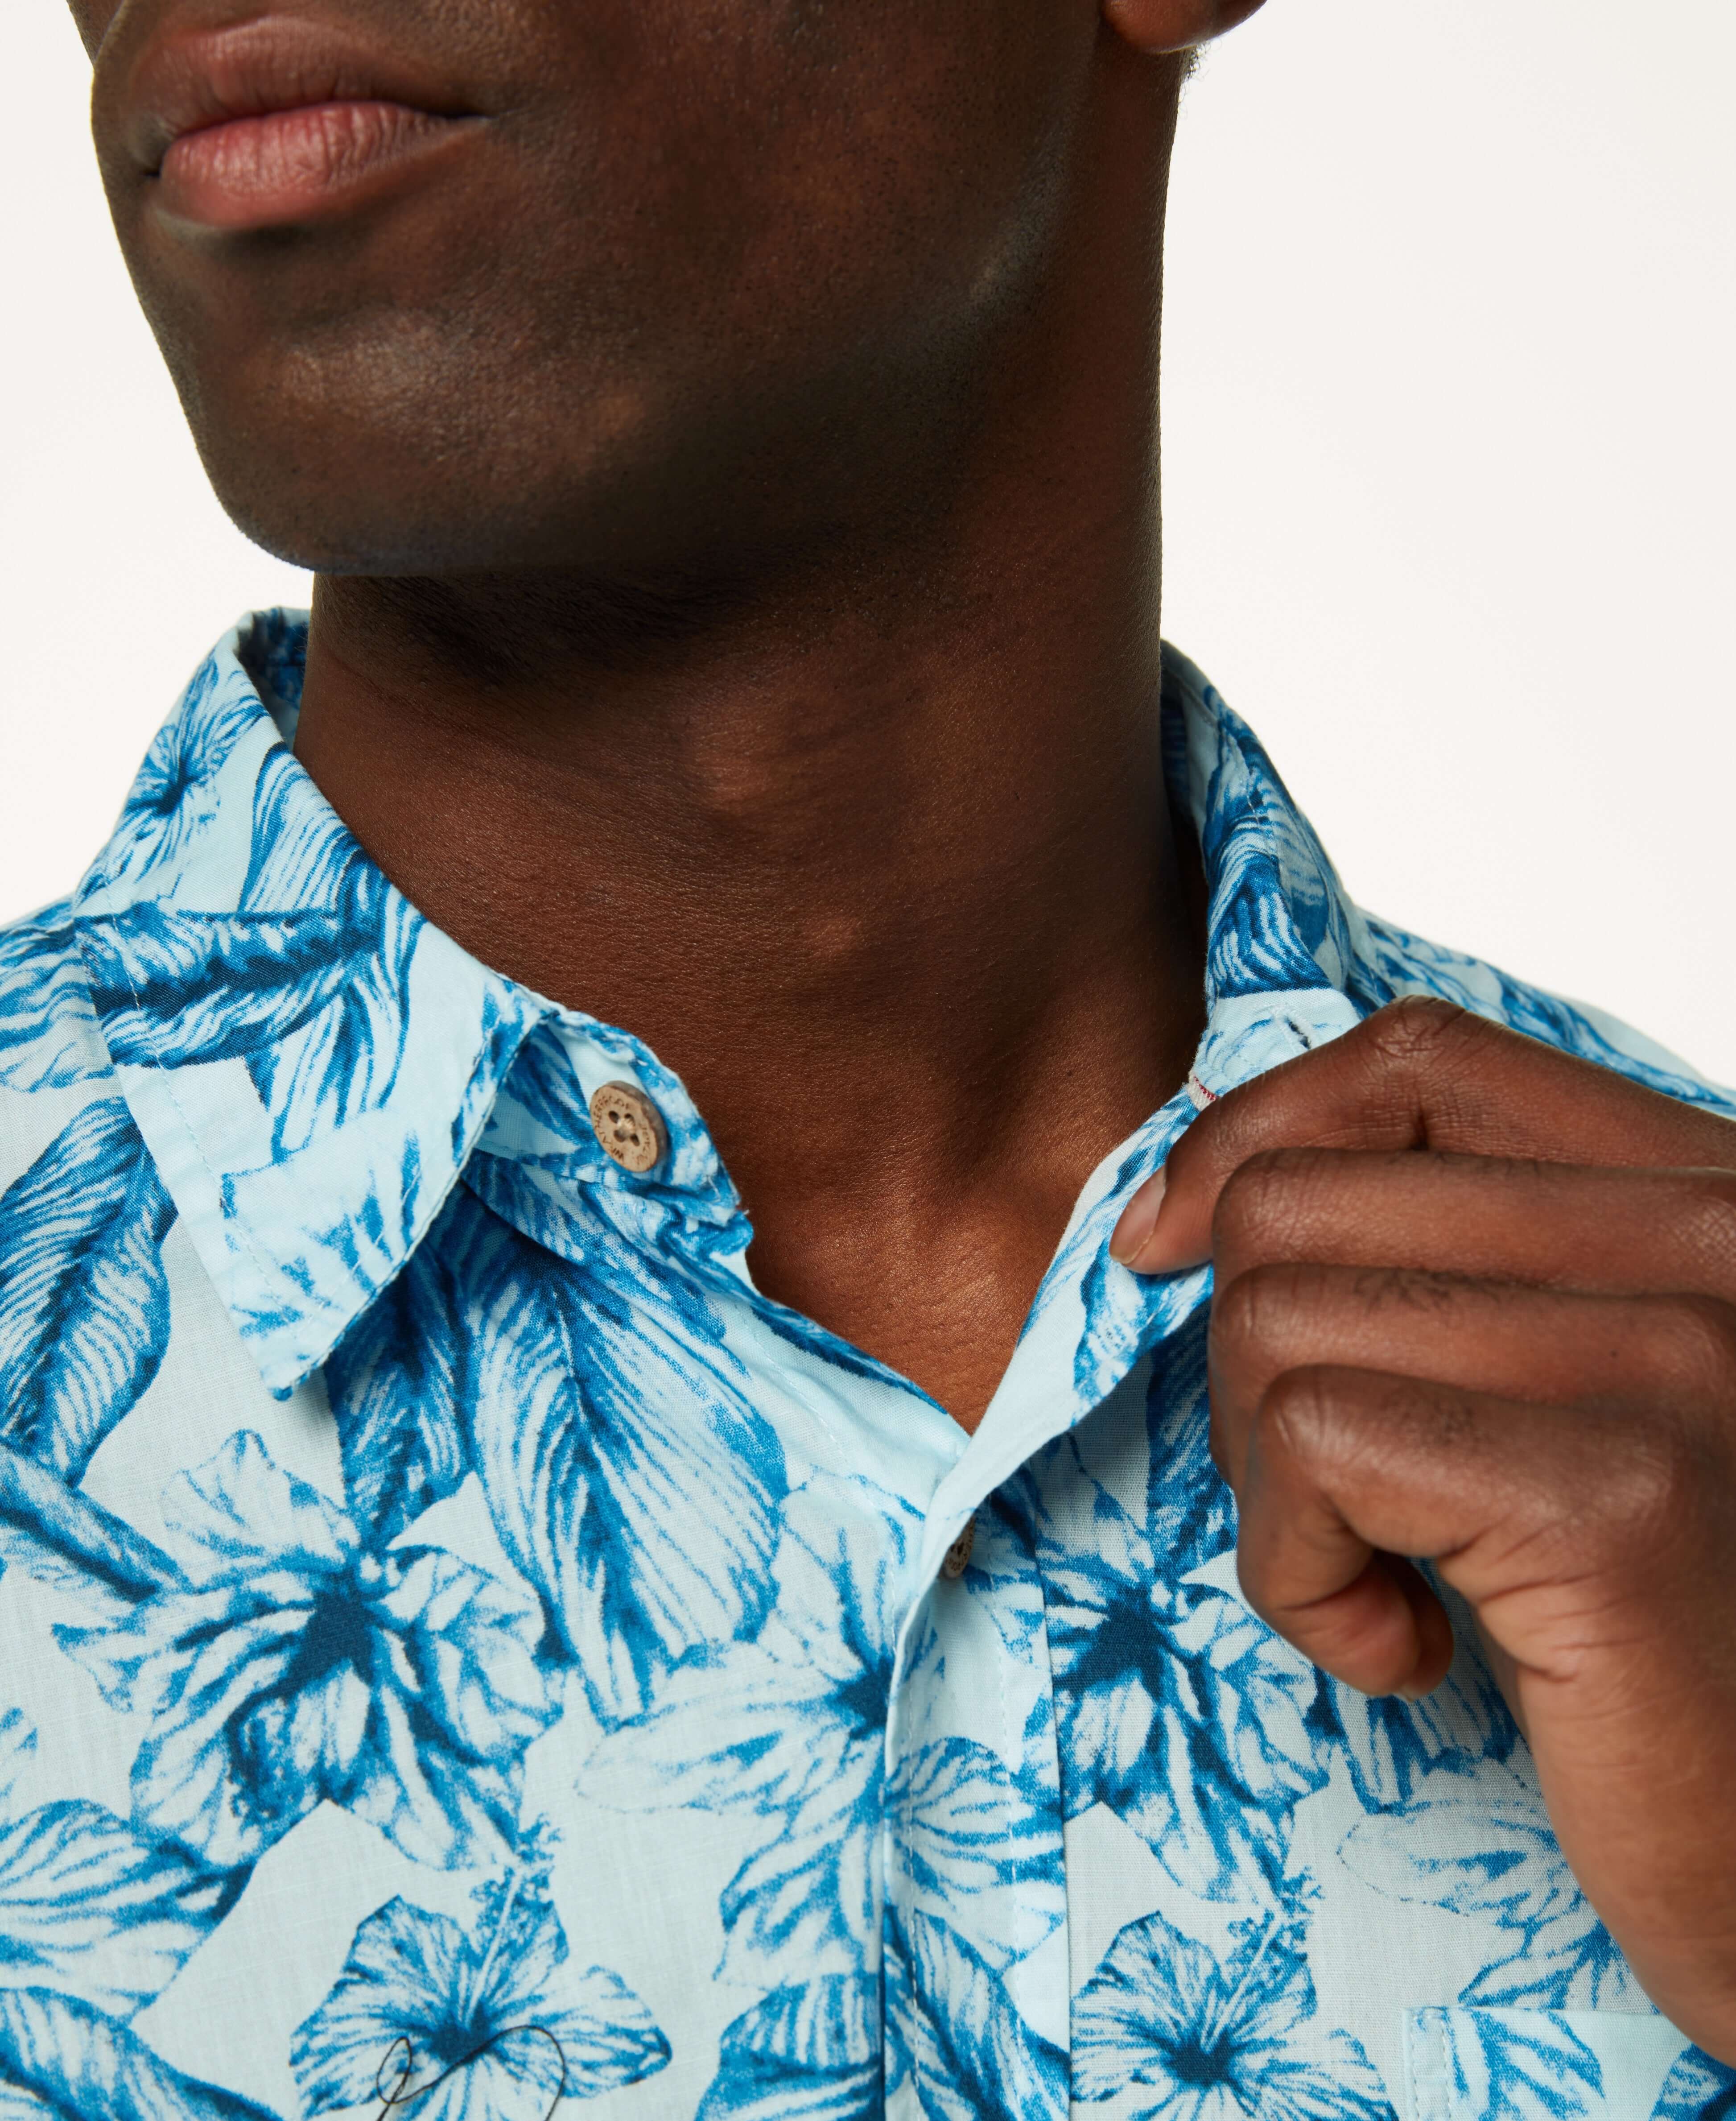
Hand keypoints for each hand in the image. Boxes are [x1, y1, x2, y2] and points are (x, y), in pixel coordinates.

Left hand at [1111, 998, 1735, 2058]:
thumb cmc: (1637, 1632)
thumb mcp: (1541, 1398)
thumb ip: (1434, 1267)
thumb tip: (1181, 1205)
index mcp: (1700, 1196)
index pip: (1421, 1059)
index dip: (1253, 1132)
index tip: (1169, 1244)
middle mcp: (1715, 1242)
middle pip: (1305, 1199)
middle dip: (1249, 1367)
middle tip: (1343, 1500)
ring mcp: (1677, 1356)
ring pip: (1276, 1318)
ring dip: (1271, 1485)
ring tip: (1387, 1576)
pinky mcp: (1616, 1495)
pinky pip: (1310, 1444)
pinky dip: (1301, 1576)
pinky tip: (1408, 1651)